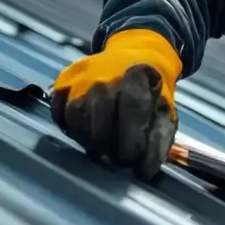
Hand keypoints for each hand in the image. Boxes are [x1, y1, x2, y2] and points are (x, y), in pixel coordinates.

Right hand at [50, 29, 181, 180]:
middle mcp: (103, 77)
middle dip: (110, 148)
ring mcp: (80, 78)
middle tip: (119, 155)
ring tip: (104, 142)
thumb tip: (144, 171)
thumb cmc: (150, 90)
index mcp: (136, 78)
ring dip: (90, 141)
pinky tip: (87, 130)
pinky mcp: (63, 81)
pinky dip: (71, 127)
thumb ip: (159, 140)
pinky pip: (59, 113)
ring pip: (77, 122)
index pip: (132, 113)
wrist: (135, 54)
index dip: (132, 143)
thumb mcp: (165, 110)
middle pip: (99, 127)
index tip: (133, 160)